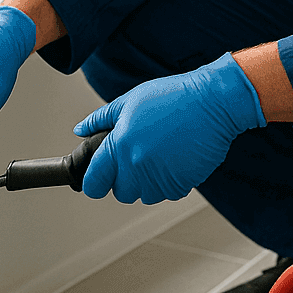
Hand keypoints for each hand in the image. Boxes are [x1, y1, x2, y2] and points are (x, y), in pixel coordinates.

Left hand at [75, 53, 266, 204]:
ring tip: (159, 156)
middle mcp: (136, 165)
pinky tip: (175, 159)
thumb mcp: (130, 100)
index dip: (94, 182)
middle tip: (137, 159)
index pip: (94, 183)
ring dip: (148, 183)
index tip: (99, 177)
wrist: (212, 103)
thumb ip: (101, 119)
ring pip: (145, 196)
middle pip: (120, 193)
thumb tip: (80, 130)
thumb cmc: (172, 97)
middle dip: (125, 181)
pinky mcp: (181, 184)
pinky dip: (170, 182)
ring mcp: (159, 177)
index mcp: (119, 145)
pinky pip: (168, 193)